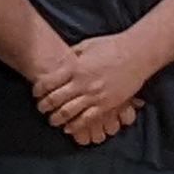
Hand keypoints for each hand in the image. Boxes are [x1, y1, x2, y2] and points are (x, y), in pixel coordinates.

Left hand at [33, 32, 153, 144]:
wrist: (137, 54)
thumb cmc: (112, 46)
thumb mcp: (87, 46)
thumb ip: (73, 55)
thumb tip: (62, 61)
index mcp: (75, 67)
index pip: (48, 82)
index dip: (38, 90)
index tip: (36, 93)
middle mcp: (82, 83)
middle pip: (54, 100)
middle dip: (43, 106)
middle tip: (41, 109)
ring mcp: (94, 95)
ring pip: (67, 112)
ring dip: (56, 119)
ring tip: (52, 120)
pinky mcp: (105, 105)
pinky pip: (86, 119)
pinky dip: (74, 126)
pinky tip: (69, 127)